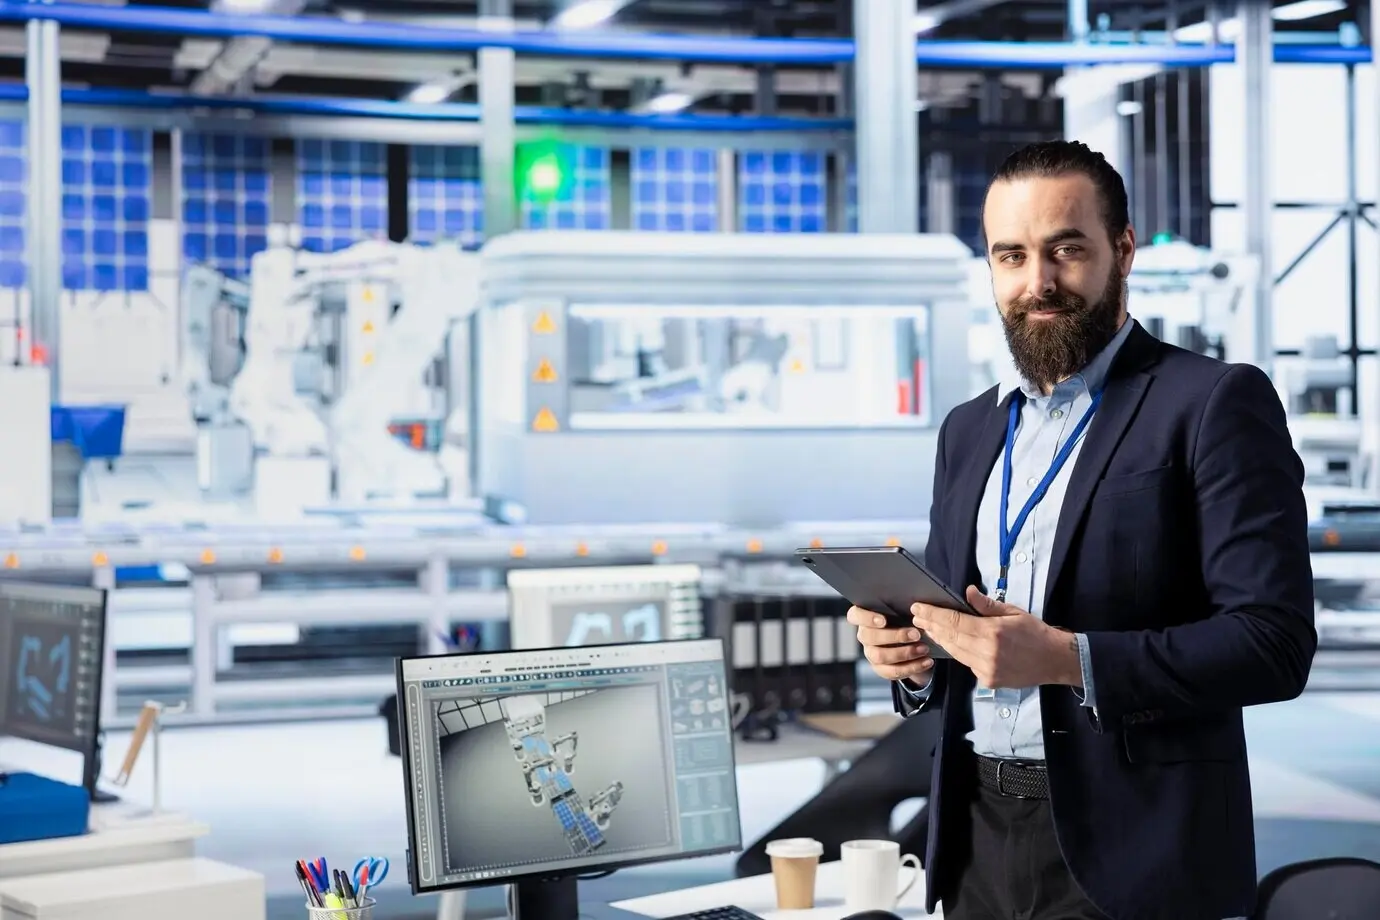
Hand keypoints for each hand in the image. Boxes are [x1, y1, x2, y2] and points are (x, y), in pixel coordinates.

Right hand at [846, 605, 934, 681]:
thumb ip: (902, 607)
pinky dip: (912, 667)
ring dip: (905, 653)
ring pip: (880, 656)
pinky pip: (892, 671)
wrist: (912, 642)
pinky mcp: (881, 668)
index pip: (855, 615)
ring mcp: (871, 653)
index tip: (883, 620)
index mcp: (866, 617)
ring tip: (924, 649)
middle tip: (916, 634)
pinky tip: (926, 661)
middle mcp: (865, 635)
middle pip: (869, 637)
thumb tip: (917, 605)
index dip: (866, 618)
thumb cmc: (905, 619)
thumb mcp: (903, 611)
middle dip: (895, 636)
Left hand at [909, 586, 1081, 689]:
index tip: (919, 607)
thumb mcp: (1013, 612)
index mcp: (992, 632)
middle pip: (950, 637)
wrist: (1055, 660)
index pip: (954, 621)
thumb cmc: (1036, 632)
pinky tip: (949, 643)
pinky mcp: (988, 680)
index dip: (933, 614)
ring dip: (941, 639)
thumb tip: (967, 592)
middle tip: (917, 617)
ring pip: (955, 652)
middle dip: (932, 626)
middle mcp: (986, 653)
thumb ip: (987, 605)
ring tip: (928, 628)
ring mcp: (986, 669)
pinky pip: (966, 663)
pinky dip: (957, 652)